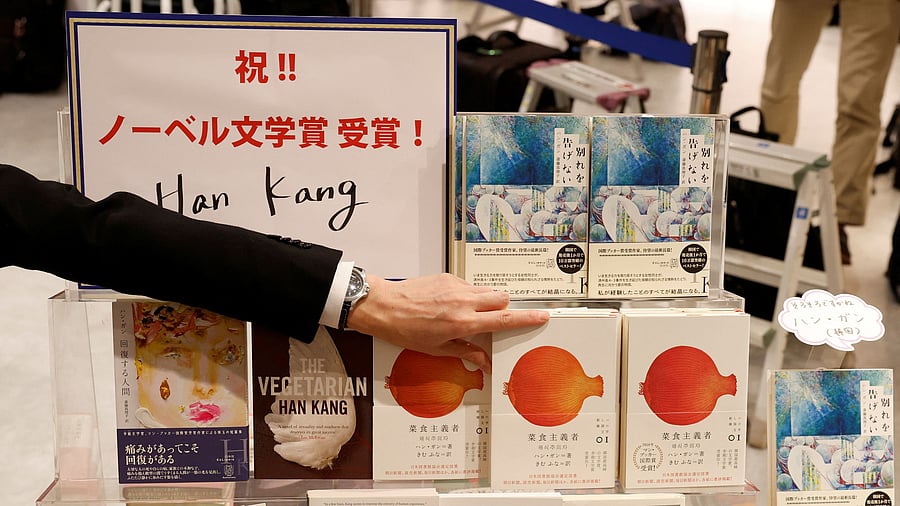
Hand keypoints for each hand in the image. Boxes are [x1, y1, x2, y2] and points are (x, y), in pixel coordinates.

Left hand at [346, 273, 548, 372]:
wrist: (383, 306)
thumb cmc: (405, 330)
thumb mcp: (436, 349)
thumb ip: (465, 352)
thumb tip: (484, 361)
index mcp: (463, 322)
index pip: (504, 319)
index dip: (526, 319)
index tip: (542, 316)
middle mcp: (463, 301)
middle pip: (502, 298)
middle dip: (504, 308)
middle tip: (494, 320)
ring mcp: (455, 286)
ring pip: (486, 290)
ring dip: (485, 301)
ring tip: (468, 314)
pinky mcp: (447, 276)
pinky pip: (468, 285)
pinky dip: (468, 295)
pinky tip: (450, 305)